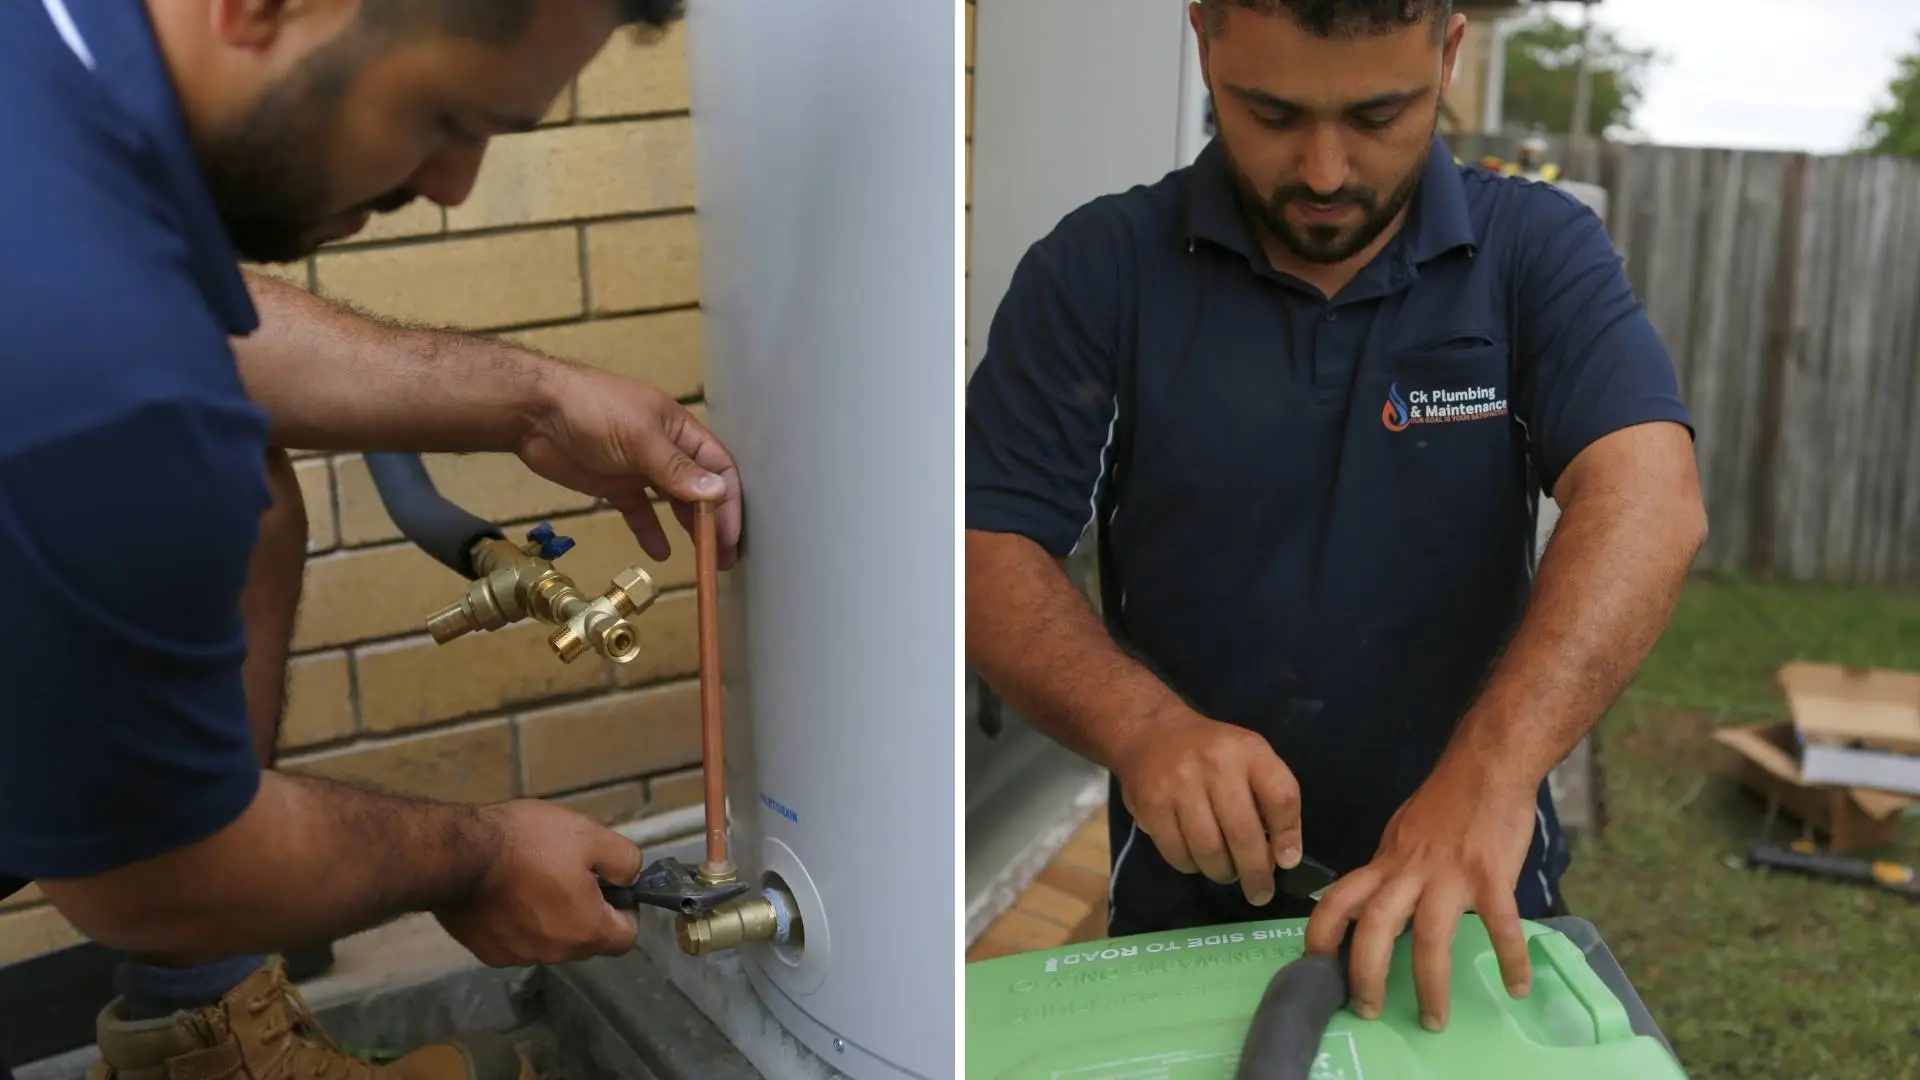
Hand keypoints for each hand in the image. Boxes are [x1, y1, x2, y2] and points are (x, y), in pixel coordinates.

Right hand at [433, 800, 644, 965]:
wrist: (458, 854)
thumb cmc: (528, 842)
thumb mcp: (590, 836)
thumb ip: (624, 860)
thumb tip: (630, 877)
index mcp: (587, 930)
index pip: (626, 938)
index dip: (626, 909)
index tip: (611, 884)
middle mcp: (556, 954)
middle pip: (587, 939)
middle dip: (587, 910)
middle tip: (569, 872)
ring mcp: (519, 956)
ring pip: (551, 941)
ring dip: (552, 917)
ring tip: (533, 879)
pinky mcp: (488, 953)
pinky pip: (518, 941)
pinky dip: (519, 923)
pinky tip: (506, 893)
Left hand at [518, 367, 742, 568]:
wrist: (535, 412)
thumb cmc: (594, 413)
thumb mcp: (641, 440)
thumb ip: (677, 470)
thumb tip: (718, 493)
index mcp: (679, 429)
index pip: (718, 465)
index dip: (729, 500)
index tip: (731, 534)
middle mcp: (665, 449)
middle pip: (700, 487)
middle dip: (714, 520)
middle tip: (725, 557)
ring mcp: (639, 468)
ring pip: (673, 502)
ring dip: (689, 528)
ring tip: (704, 560)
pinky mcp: (614, 485)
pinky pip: (639, 511)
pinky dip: (650, 530)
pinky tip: (660, 553)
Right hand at [1109, 707, 1302, 905]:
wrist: (1151, 732)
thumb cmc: (1211, 752)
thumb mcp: (1249, 757)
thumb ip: (1269, 798)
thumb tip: (1282, 856)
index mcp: (1249, 751)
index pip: (1281, 797)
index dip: (1288, 836)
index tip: (1287, 862)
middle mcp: (1215, 764)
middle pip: (1244, 834)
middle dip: (1256, 873)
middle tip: (1260, 893)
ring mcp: (1180, 785)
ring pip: (1210, 851)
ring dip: (1223, 872)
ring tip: (1226, 872)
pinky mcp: (1151, 805)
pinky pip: (1178, 853)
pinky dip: (1192, 866)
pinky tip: (1196, 858)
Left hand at [1302, 765, 1537, 1031]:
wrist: (1487, 765)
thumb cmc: (1446, 801)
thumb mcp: (1401, 834)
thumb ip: (1389, 871)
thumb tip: (1373, 906)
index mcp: (1387, 862)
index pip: (1338, 897)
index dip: (1321, 933)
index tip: (1314, 966)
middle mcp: (1410, 871)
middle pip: (1375, 925)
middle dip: (1365, 972)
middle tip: (1366, 1010)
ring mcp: (1451, 874)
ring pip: (1429, 936)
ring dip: (1429, 983)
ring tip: (1433, 1020)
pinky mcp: (1491, 874)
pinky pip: (1499, 924)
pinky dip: (1510, 958)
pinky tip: (1517, 986)